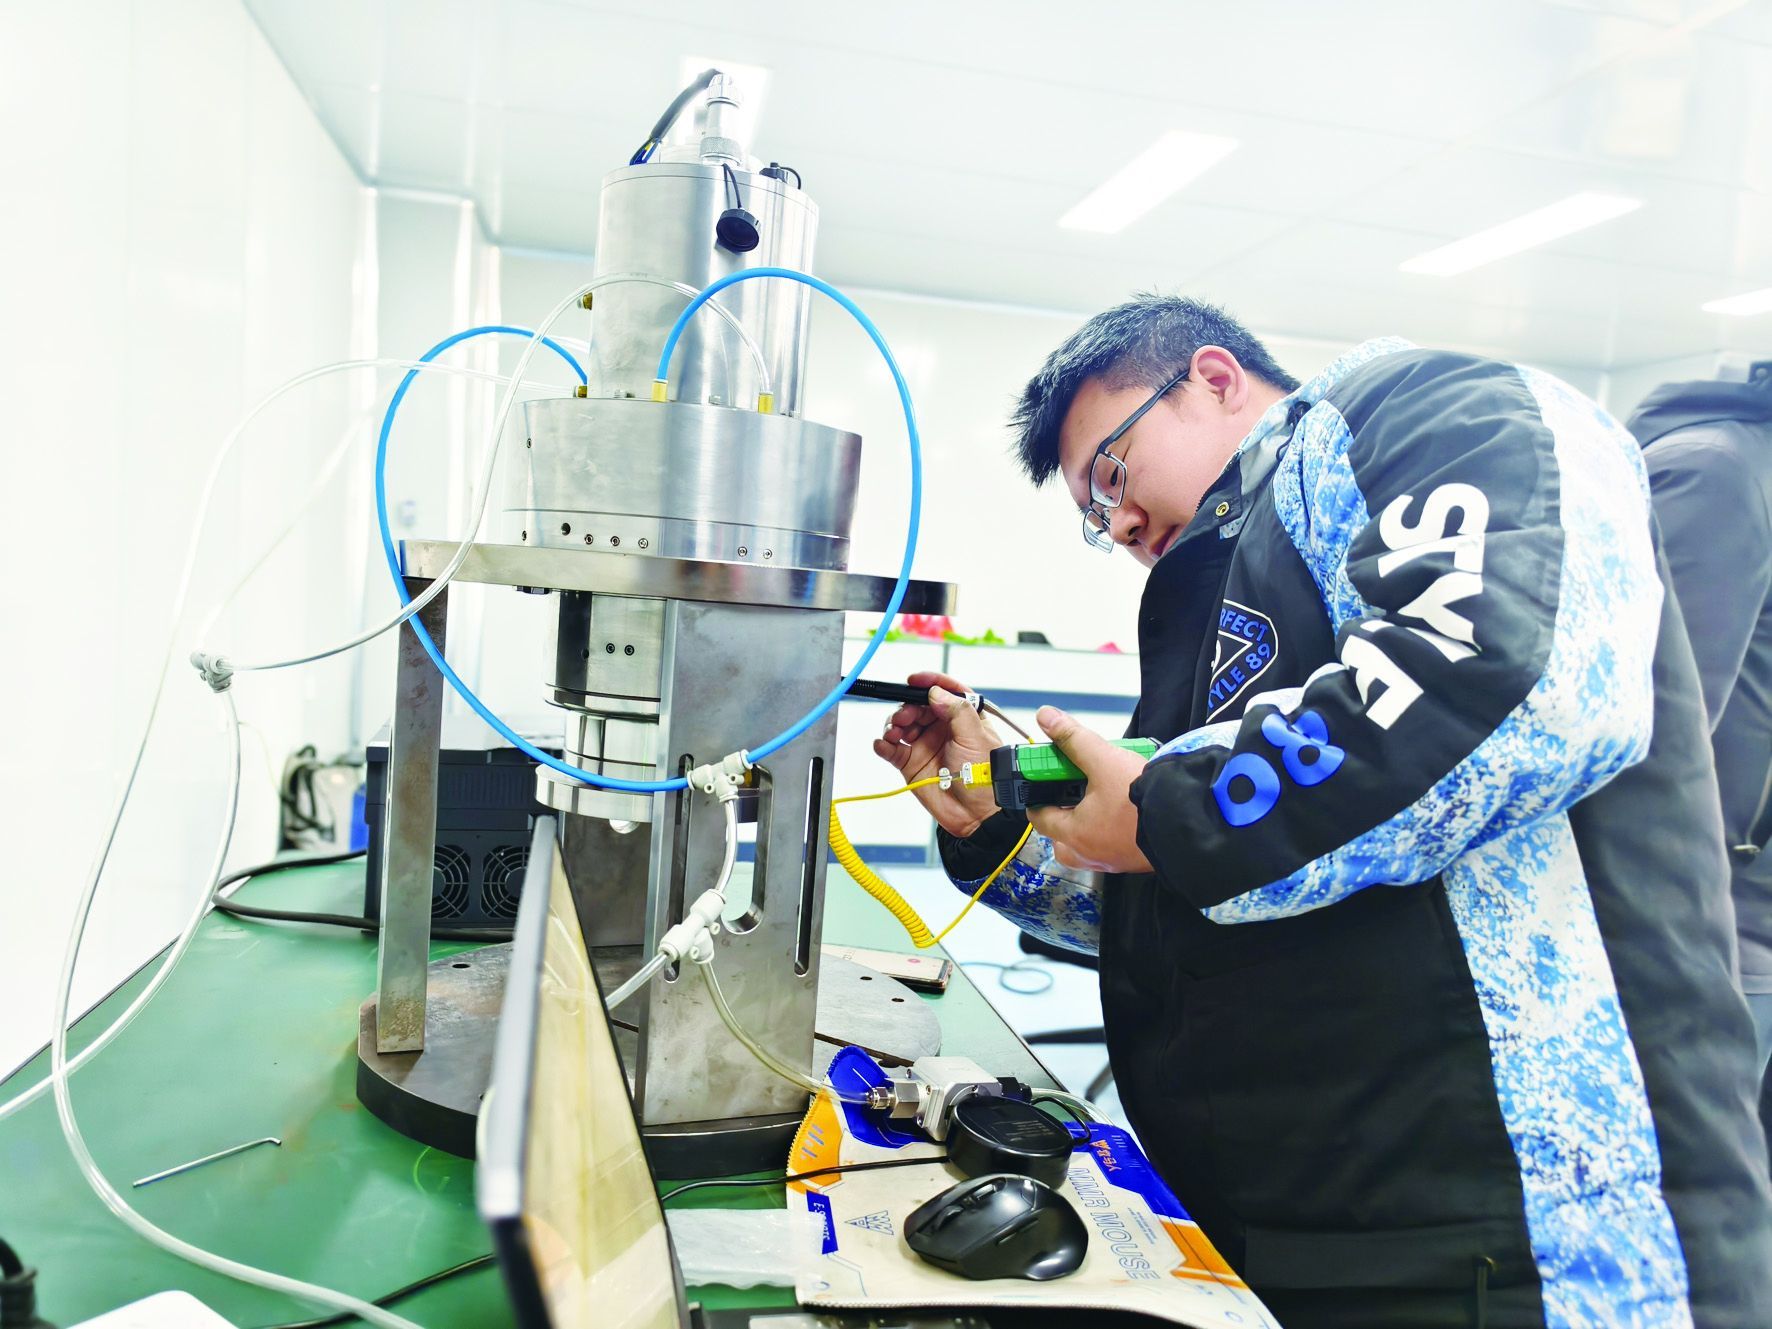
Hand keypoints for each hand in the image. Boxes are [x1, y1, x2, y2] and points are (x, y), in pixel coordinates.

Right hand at [871, 670, 1003, 838]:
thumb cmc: (986, 777)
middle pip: (917, 706)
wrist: (977, 815)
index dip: (930, 682)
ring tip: (895, 733)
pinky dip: (883, 744)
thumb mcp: (976, 738)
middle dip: (907, 707)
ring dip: (893, 724)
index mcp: (963, 717)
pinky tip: (883, 744)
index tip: (915, 680)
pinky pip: (892, 749)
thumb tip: (936, 692)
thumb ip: (957, 711)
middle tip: (905, 716)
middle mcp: (942, 728)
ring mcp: (925, 745)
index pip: (945, 692)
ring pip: (902, 724)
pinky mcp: (911, 763)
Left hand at [1026, 707, 1153, 873]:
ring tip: (1106, 796)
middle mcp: (1089, 855)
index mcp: (1073, 834)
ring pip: (1089, 844)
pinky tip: (1128, 809)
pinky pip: (1114, 846)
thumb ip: (1073, 739)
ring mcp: (1114, 861)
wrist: (1191, 823)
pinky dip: (1114, 830)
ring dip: (1091, 823)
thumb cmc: (1142, 798)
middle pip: (1063, 836)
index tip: (1045, 781)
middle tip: (1076, 790)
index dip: (1039, 796)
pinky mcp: (1136, 861)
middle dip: (1065, 814)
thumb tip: (1046, 717)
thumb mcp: (1104, 760)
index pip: (1040, 818)